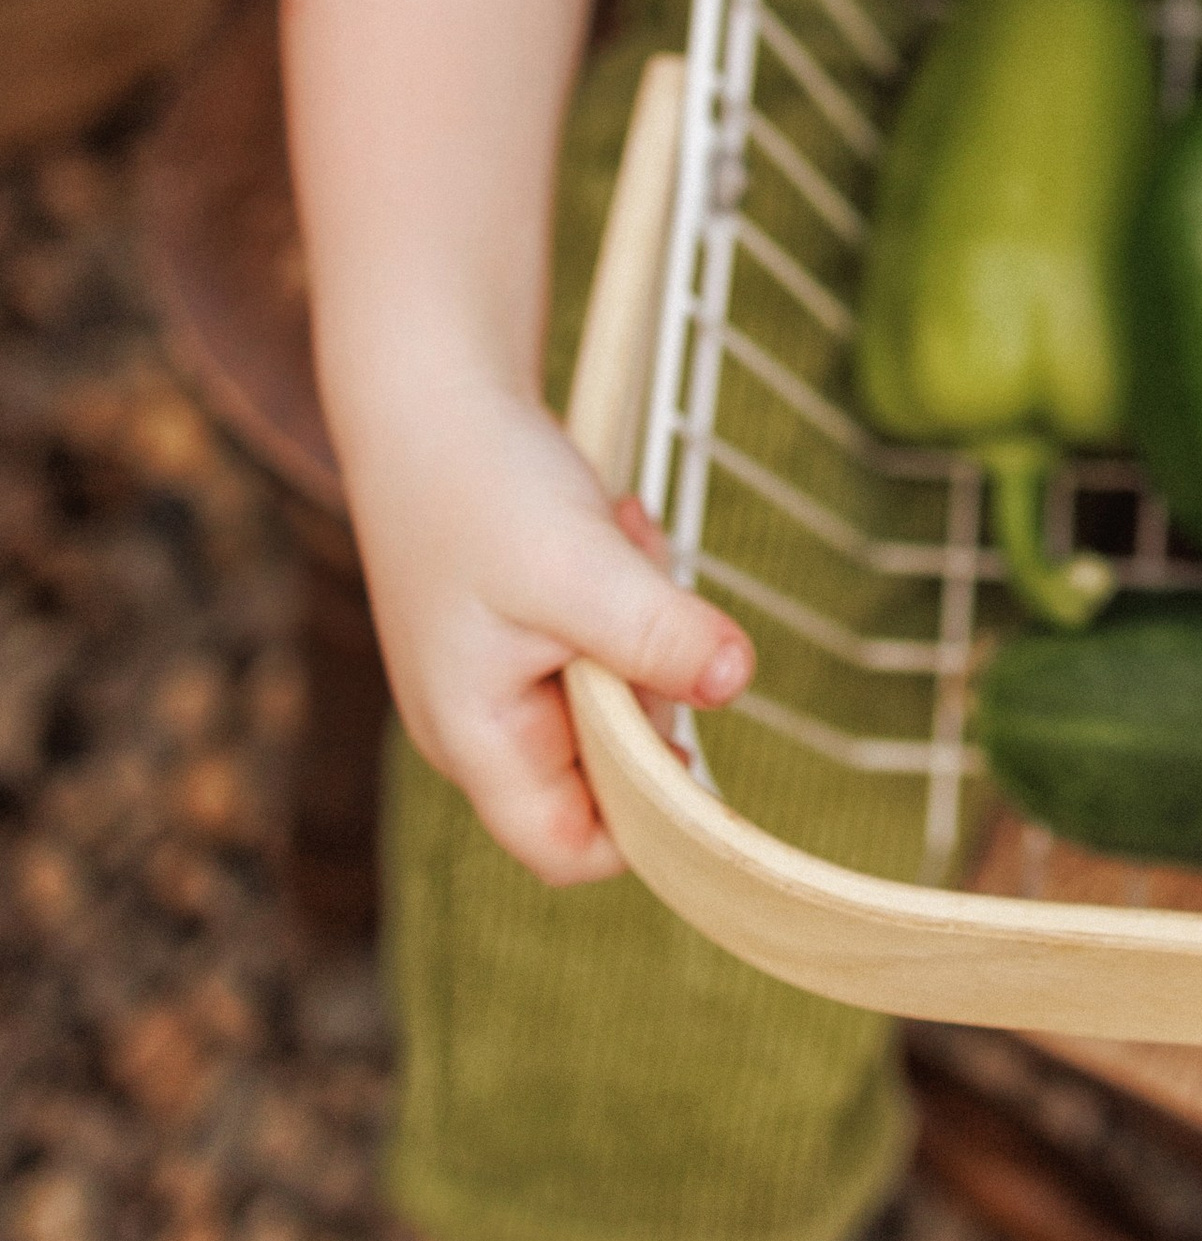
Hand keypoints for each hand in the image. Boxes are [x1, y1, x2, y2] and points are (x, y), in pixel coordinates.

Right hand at [345, 377, 754, 885]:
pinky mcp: (524, 627)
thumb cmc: (479, 485)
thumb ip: (655, 633)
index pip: (570, 847)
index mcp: (476, 737)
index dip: (646, 821)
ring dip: (646, 623)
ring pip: (617, 690)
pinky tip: (613, 525)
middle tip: (650, 593)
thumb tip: (736, 683)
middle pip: (608, 764)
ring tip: (622, 537)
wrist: (426, 393)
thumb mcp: (577, 565)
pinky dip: (627, 589)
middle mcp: (482, 724)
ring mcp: (502, 675)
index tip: (697, 739)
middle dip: (651, 682)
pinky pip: (606, 637)